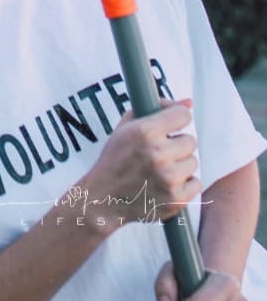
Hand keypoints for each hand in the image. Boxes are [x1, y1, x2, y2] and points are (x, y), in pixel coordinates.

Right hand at [83, 100, 199, 234]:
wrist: (105, 197)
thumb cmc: (115, 158)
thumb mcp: (126, 126)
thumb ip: (156, 108)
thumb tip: (189, 102)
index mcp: (145, 132)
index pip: (183, 116)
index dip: (177, 119)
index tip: (171, 126)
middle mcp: (158, 154)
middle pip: (191, 140)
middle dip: (177, 144)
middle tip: (162, 151)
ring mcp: (169, 178)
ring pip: (193, 161)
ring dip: (181, 164)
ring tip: (162, 168)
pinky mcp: (176, 199)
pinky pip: (196, 183)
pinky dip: (184, 183)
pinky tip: (167, 183)